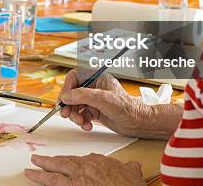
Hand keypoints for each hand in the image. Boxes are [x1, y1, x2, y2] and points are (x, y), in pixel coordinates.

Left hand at [25, 153, 144, 185]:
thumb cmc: (129, 183)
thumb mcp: (132, 172)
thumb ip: (130, 168)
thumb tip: (134, 165)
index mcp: (98, 161)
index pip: (81, 160)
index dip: (71, 162)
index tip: (65, 162)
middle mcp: (86, 166)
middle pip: (64, 162)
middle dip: (51, 161)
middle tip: (38, 160)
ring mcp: (78, 177)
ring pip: (55, 170)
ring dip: (41, 169)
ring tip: (30, 169)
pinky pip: (54, 183)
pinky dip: (43, 180)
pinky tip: (34, 178)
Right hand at [58, 69, 180, 138]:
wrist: (138, 123)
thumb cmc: (127, 107)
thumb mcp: (103, 99)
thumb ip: (83, 96)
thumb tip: (66, 96)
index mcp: (97, 77)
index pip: (74, 77)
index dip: (67, 87)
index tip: (63, 99)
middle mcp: (94, 87)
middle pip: (72, 93)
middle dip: (68, 105)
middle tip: (66, 114)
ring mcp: (94, 100)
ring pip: (75, 105)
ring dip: (75, 115)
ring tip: (81, 122)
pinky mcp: (95, 111)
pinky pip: (81, 115)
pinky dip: (82, 121)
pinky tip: (88, 126)